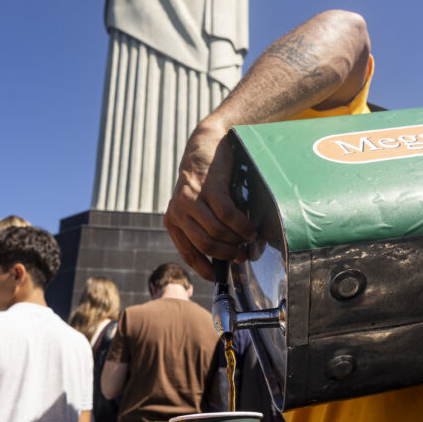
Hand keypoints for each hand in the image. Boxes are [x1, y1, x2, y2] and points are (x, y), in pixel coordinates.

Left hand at [164, 121, 255, 281]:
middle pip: (206, 245)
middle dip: (227, 255)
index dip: (205, 268)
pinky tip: (249, 229)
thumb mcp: (197, 204)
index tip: (219, 277)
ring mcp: (191, 199)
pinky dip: (241, 226)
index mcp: (173, 219)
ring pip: (217, 232)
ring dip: (236, 241)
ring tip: (249, 241)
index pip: (188, 253)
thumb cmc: (205, 179)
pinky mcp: (208, 189)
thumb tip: (224, 255)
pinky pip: (227, 216)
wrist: (206, 144)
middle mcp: (178, 211)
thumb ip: (203, 226)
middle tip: (243, 256)